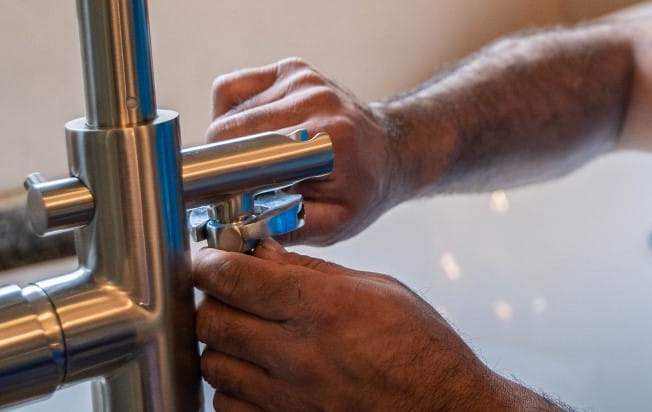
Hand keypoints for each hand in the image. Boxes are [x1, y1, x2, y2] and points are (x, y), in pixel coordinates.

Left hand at [194, 242, 548, 410]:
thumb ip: (312, 272)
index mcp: (322, 308)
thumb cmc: (420, 349)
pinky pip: (227, 404)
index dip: (211, 263)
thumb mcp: (377, 289)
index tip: (209, 259)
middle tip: (228, 292)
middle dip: (213, 300)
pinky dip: (231, 386)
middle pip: (212, 321)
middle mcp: (297, 354)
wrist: (442, 406)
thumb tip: (263, 253)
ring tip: (243, 333)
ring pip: (212, 364)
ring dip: (220, 344)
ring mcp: (287, 397)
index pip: (235, 279)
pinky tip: (253, 372)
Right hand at [208, 58, 403, 244]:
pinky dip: (231, 111)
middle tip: (239, 182)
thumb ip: (287, 227)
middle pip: (228, 128)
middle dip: (223, 159)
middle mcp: (315, 99)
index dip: (224, 176)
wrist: (390, 152)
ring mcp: (302, 79)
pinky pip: (233, 87)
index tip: (223, 196)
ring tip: (254, 157)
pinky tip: (253, 132)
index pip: (246, 151)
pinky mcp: (292, 69)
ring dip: (228, 138)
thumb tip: (236, 229)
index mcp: (328, 136)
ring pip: (227, 109)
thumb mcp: (334, 223)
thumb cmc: (363, 190)